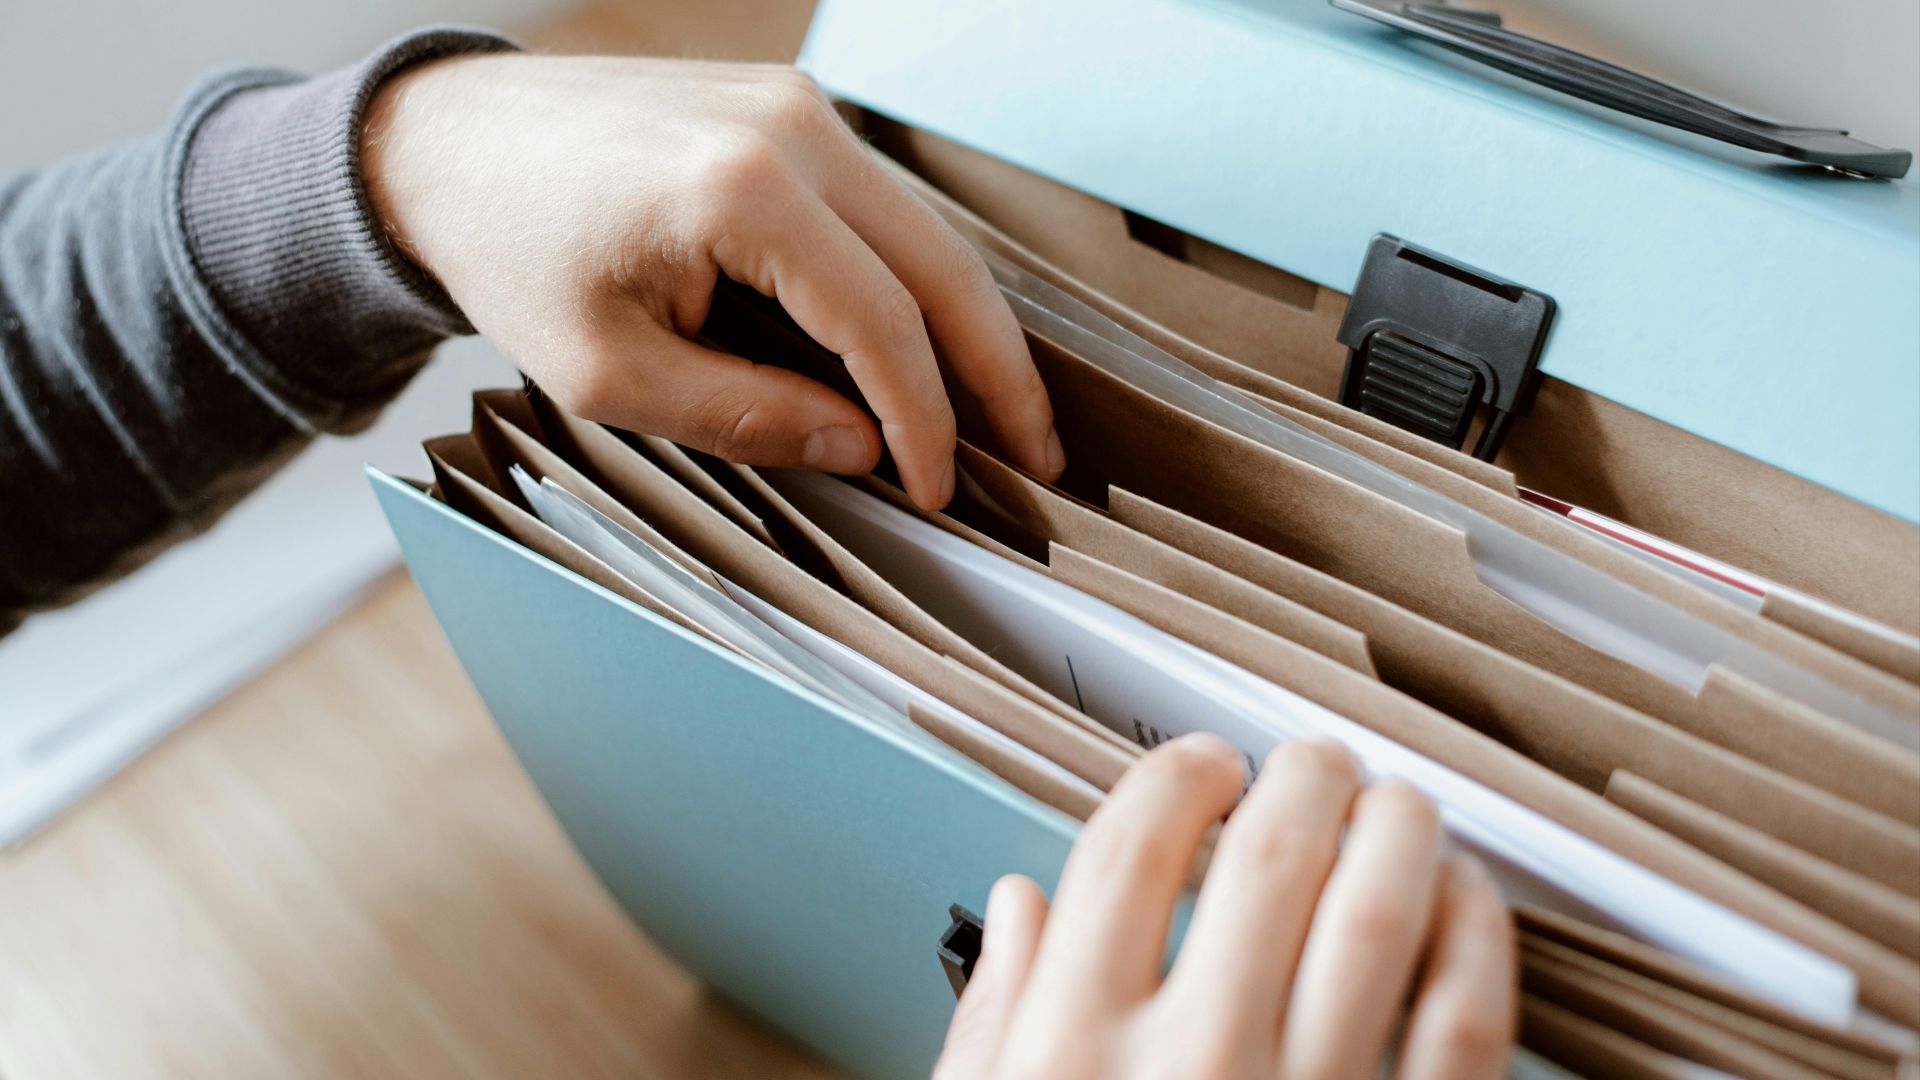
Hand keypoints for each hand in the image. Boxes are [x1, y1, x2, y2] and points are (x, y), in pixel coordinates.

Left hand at [360, 54, 1062, 509]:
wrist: (443, 142)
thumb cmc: (509, 252)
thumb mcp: (611, 373)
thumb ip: (748, 415)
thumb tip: (863, 448)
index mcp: (743, 190)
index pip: (883, 323)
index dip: (925, 420)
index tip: (938, 488)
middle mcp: (790, 128)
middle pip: (943, 266)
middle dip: (998, 372)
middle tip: (1040, 456)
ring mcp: (795, 106)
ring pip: (927, 231)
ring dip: (970, 325)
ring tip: (1004, 412)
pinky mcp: (786, 109)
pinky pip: (882, 204)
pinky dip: (917, 279)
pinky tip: (932, 342)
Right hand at [936, 736, 1515, 1079]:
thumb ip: (998, 1018)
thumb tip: (1018, 903)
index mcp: (1073, 1052)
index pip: (1130, 848)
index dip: (1177, 776)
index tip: (1201, 767)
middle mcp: (1194, 1066)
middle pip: (1270, 855)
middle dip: (1302, 779)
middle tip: (1313, 765)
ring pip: (1382, 910)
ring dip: (1399, 828)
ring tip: (1395, 804)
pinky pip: (1467, 1017)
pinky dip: (1477, 936)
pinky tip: (1464, 901)